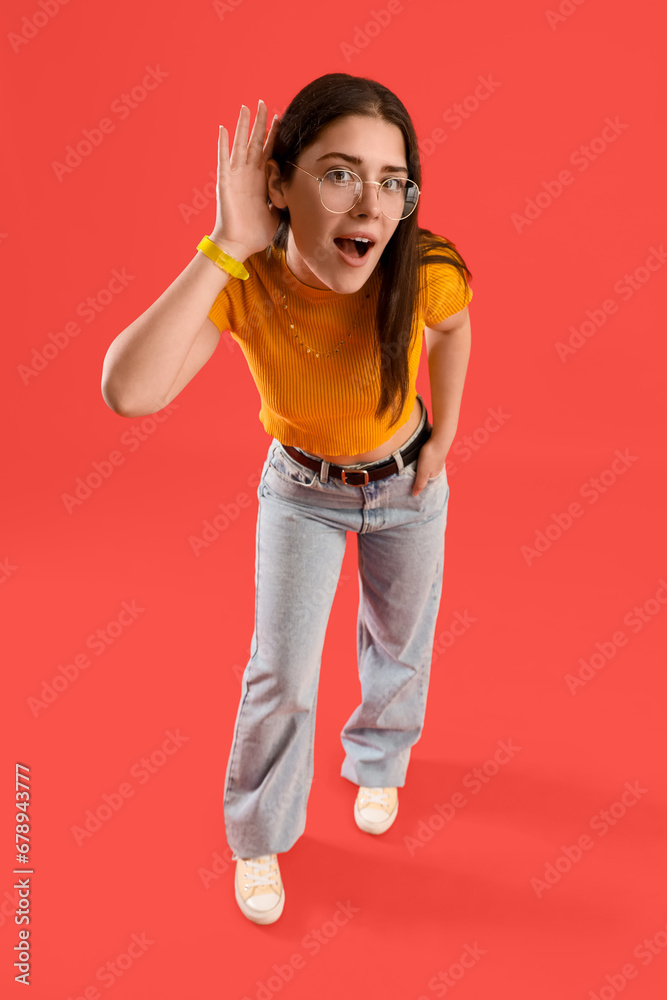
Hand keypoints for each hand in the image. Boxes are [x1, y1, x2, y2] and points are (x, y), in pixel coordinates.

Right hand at [211, 100, 281, 260]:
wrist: (239, 244)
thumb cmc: (256, 233)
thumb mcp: (277, 213)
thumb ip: (284, 200)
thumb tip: (297, 193)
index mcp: (260, 180)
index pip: (268, 152)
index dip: (274, 136)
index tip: (281, 118)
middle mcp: (248, 174)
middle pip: (256, 142)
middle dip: (261, 123)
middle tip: (264, 103)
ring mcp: (236, 176)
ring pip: (241, 144)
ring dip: (243, 126)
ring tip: (246, 107)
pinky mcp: (225, 182)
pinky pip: (223, 159)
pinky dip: (223, 144)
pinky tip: (223, 128)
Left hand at [411, 437, 450, 495]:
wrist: (438, 438)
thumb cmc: (431, 456)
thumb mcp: (423, 472)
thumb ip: (419, 484)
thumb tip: (415, 495)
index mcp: (434, 475)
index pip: (425, 484)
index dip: (418, 486)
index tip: (409, 489)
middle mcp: (436, 468)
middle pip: (425, 476)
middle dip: (417, 478)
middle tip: (407, 480)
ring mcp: (434, 460)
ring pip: (424, 467)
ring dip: (418, 468)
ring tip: (409, 470)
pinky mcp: (432, 452)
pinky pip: (425, 459)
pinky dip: (420, 461)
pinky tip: (415, 459)